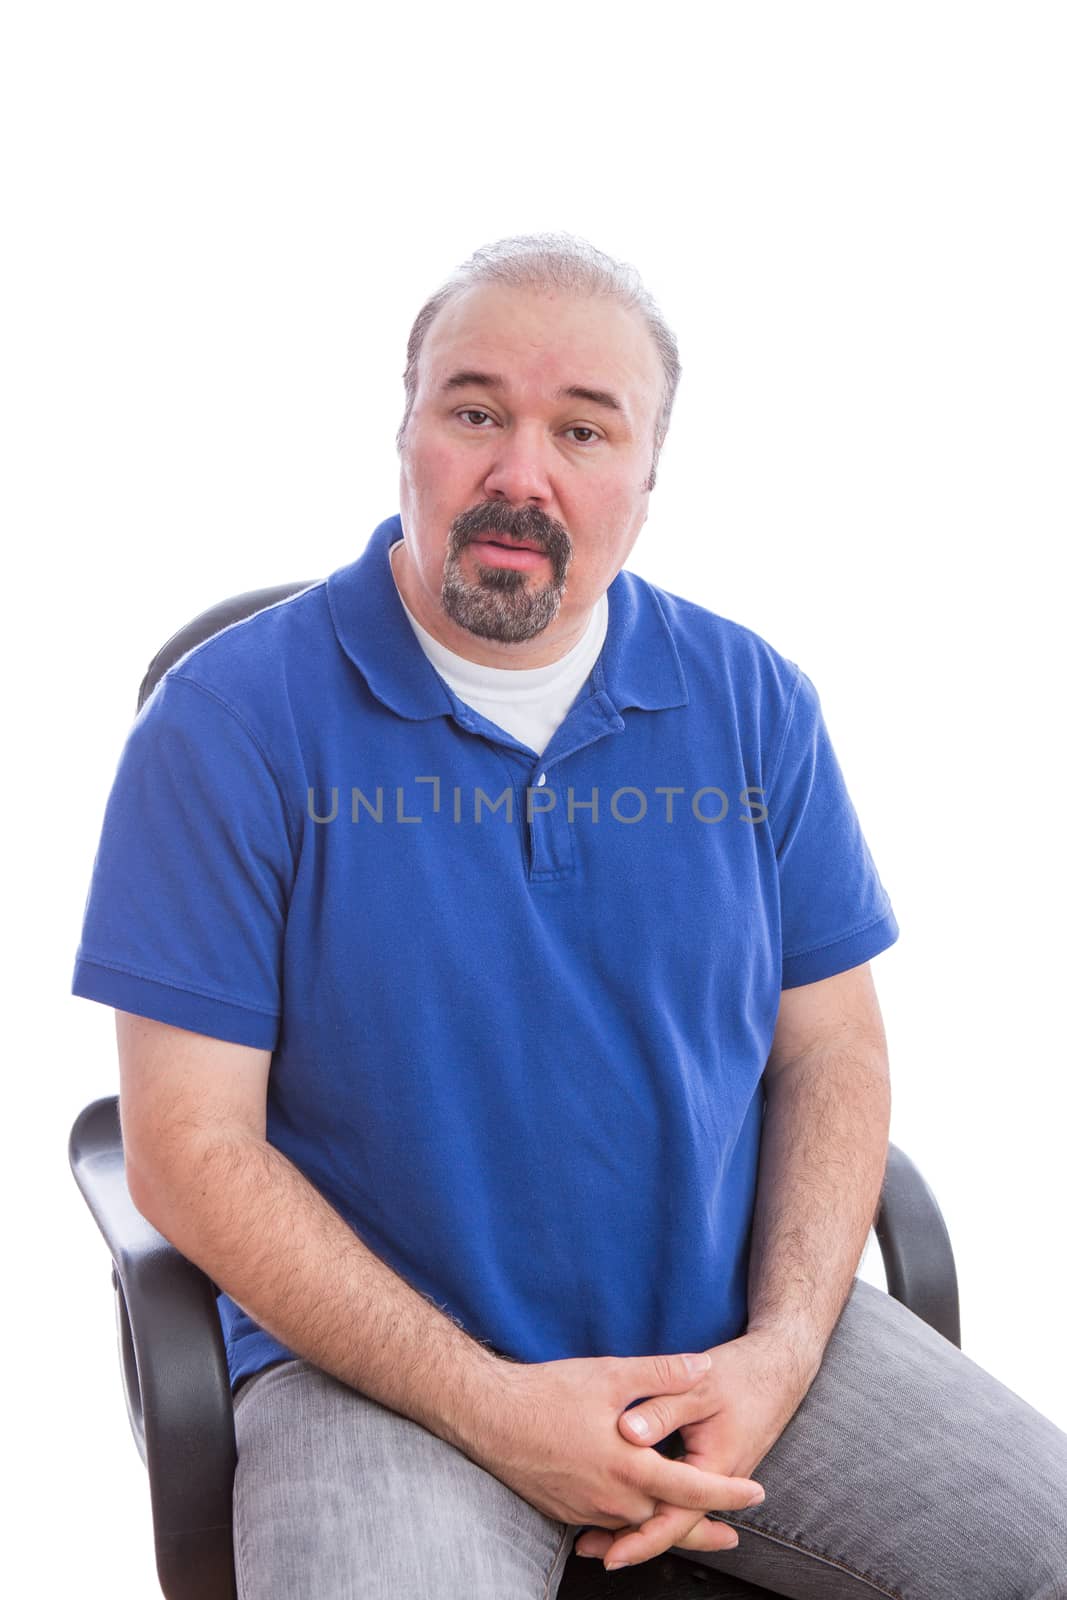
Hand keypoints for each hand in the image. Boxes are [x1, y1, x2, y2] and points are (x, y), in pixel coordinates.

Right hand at [467, 1350, 766, 1535]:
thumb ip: (661, 1373)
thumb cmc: (547, 1393)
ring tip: (687, 1523)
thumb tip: (703, 1364)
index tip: (756, 1492)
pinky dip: (630, 1524)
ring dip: (665, 1527)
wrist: (488, 1418)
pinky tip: (635, 1512)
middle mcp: (611, 1499)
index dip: (728, 1493)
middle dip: (704, 1530)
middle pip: (669, 1524)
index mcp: (628, 1467)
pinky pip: (609, 1526)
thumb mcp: (610, 1375)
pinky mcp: (567, 1512)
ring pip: (638, 1527)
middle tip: (733, 1535)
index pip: (692, 1491)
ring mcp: (587, 1511)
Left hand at [574, 1329, 811, 1570]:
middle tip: (588, 1550)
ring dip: (636, 1523)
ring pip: (672, 1510)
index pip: (676, 1517)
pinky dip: (649, 1501)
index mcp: (715, 1468)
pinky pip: (677, 1494)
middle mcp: (715, 1482)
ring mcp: (712, 1477)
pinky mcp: (706, 1467)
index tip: (611, 1555)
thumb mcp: (700, 1387)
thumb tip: (626, 1432)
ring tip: (594, 1537)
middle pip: (670, 1523)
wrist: (776, 1370)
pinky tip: (621, 1501)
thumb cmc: (740, 1376)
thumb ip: (662, 1409)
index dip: (641, 1538)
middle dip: (630, 1538)